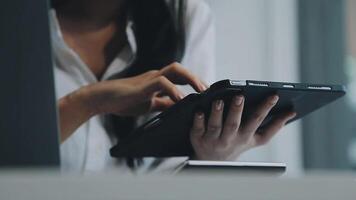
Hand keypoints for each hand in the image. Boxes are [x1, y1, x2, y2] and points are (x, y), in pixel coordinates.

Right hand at [80, 62, 206, 115]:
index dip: (194, 83)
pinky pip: (161, 83)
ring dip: (190, 78)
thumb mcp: (149, 105)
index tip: (206, 93)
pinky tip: (180, 99)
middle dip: (196, 78)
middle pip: (180, 70)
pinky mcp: (142, 85)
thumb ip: (164, 104)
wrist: (102, 99)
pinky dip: (173, 90)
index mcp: (158, 81)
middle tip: (208, 91)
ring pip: (175, 70)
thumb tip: (179, 107)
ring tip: (200, 91)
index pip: (180, 78)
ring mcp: (149, 79)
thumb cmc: (124, 101)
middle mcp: (156, 76)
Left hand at [190, 95, 295, 160]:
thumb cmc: (237, 142)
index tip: (276, 97)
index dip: (271, 114)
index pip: (261, 126)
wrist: (213, 161)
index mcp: (247, 138)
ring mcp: (214, 139)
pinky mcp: (198, 138)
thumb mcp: (256, 139)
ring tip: (219, 100)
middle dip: (238, 111)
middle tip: (241, 96)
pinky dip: (198, 120)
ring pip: (216, 126)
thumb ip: (273, 127)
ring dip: (218, 113)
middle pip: (235, 125)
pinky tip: (199, 111)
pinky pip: (197, 128)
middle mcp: (231, 139)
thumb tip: (292, 112)